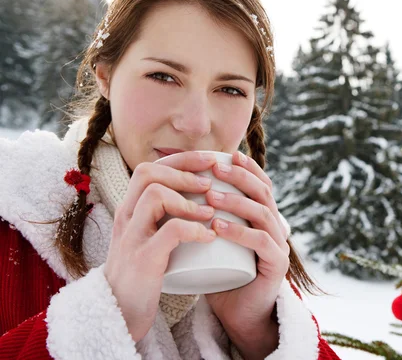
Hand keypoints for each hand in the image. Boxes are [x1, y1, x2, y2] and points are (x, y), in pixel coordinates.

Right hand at [103, 152, 218, 341]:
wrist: (119, 314)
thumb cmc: (144, 274)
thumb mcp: (150, 238)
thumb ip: (165, 217)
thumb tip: (201, 197)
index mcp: (129, 209)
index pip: (150, 168)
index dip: (181, 160)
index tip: (210, 160)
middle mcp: (126, 217)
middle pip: (148, 173)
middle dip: (185, 171)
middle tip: (210, 182)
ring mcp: (132, 237)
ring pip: (155, 195)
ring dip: (188, 200)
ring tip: (209, 212)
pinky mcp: (143, 259)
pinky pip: (170, 231)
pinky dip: (194, 229)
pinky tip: (209, 236)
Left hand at [204, 151, 289, 351]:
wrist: (239, 315)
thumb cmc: (222, 276)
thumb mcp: (214, 241)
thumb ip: (207, 218)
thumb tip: (179, 189)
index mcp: (264, 219)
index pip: (261, 185)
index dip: (248, 168)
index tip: (227, 154)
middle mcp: (276, 228)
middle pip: (264, 193)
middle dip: (240, 176)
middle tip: (216, 167)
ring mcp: (280, 246)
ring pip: (263, 213)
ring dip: (236, 200)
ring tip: (210, 195)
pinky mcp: (277, 265)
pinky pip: (261, 242)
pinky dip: (240, 231)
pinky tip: (218, 226)